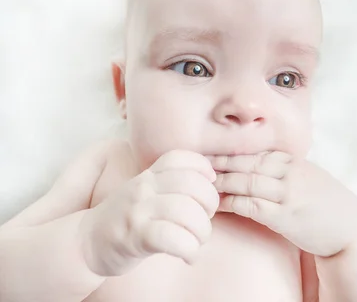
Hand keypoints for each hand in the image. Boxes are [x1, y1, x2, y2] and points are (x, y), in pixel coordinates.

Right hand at [79, 150, 218, 276]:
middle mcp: (143, 188)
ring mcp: (138, 211)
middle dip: (210, 204)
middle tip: (205, 220)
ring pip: (186, 211)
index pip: (180, 158)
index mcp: (148, 175)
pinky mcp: (136, 237)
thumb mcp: (146, 193)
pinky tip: (189, 256)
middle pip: (192, 184)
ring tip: (198, 242)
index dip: (203, 168)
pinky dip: (189, 249)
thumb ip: (171, 183)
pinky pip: (172, 238)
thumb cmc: (127, 219)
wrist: (86, 243)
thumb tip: (210, 182)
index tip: (209, 185)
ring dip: (202, 231)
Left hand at [208, 152, 356, 257]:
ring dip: (221, 182)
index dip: (230, 155)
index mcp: (294, 162)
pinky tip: (217, 205)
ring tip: (200, 184)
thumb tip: (260, 167)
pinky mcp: (286, 216)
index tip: (210, 157)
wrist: (352, 229)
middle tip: (194, 165)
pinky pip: (252, 206)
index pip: (256, 155)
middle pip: (247, 164)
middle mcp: (290, 173)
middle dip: (219, 164)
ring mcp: (289, 193)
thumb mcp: (309, 178)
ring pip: (247, 182)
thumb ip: (286, 170)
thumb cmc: (329, 205)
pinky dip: (232, 203)